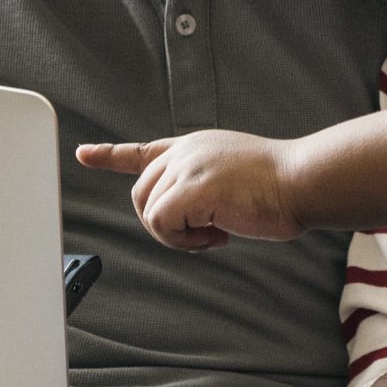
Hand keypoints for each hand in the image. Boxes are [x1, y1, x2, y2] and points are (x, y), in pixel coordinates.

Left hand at [75, 131, 302, 248]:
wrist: (303, 180)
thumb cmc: (280, 185)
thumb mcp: (231, 174)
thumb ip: (201, 184)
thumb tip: (185, 215)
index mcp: (194, 145)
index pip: (143, 150)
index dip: (110, 155)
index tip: (83, 154)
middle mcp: (184, 151)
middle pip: (141, 194)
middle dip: (164, 222)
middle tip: (204, 233)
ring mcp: (186, 167)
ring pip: (150, 212)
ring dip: (178, 235)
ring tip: (215, 232)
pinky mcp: (191, 189)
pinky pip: (163, 225)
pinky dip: (185, 241)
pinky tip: (216, 235)